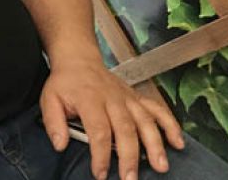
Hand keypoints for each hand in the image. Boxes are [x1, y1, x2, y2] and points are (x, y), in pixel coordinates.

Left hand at [39, 59, 184, 179]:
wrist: (79, 59)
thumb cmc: (65, 82)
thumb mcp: (49, 99)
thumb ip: (53, 122)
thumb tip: (59, 144)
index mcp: (89, 99)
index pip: (98, 130)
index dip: (100, 154)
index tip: (100, 174)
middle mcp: (112, 98)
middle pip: (125, 129)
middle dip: (130, 156)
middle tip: (130, 178)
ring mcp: (127, 98)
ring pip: (145, 121)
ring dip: (155, 144)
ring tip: (160, 166)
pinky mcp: (137, 97)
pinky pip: (157, 109)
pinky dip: (170, 125)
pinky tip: (178, 142)